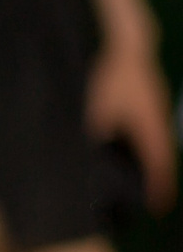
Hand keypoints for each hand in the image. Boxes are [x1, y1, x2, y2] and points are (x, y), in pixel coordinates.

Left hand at [87, 44, 174, 213]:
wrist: (128, 44)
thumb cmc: (111, 76)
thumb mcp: (97, 109)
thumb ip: (95, 134)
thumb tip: (89, 158)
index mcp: (148, 124)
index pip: (158, 162)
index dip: (159, 186)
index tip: (159, 206)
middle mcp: (158, 118)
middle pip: (162, 155)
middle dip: (159, 178)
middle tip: (156, 200)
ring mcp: (158, 107)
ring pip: (159, 141)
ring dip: (154, 161)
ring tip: (148, 180)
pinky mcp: (152, 99)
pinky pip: (154, 129)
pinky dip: (149, 144)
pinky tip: (136, 149)